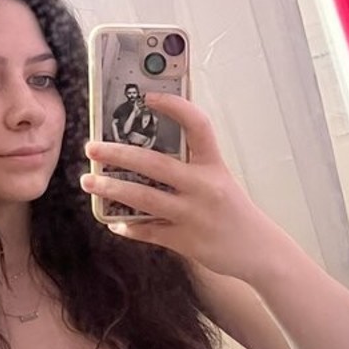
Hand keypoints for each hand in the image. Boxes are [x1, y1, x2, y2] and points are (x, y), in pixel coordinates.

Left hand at [83, 94, 285, 280]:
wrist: (259, 251)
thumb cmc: (236, 212)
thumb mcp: (220, 181)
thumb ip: (193, 167)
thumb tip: (150, 155)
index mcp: (214, 166)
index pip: (197, 126)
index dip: (174, 107)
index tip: (148, 97)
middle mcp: (204, 187)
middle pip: (155, 164)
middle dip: (118, 154)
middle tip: (92, 148)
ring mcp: (193, 215)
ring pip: (144, 198)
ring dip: (112, 189)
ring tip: (89, 181)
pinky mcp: (186, 241)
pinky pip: (149, 232)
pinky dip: (129, 227)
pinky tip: (113, 222)